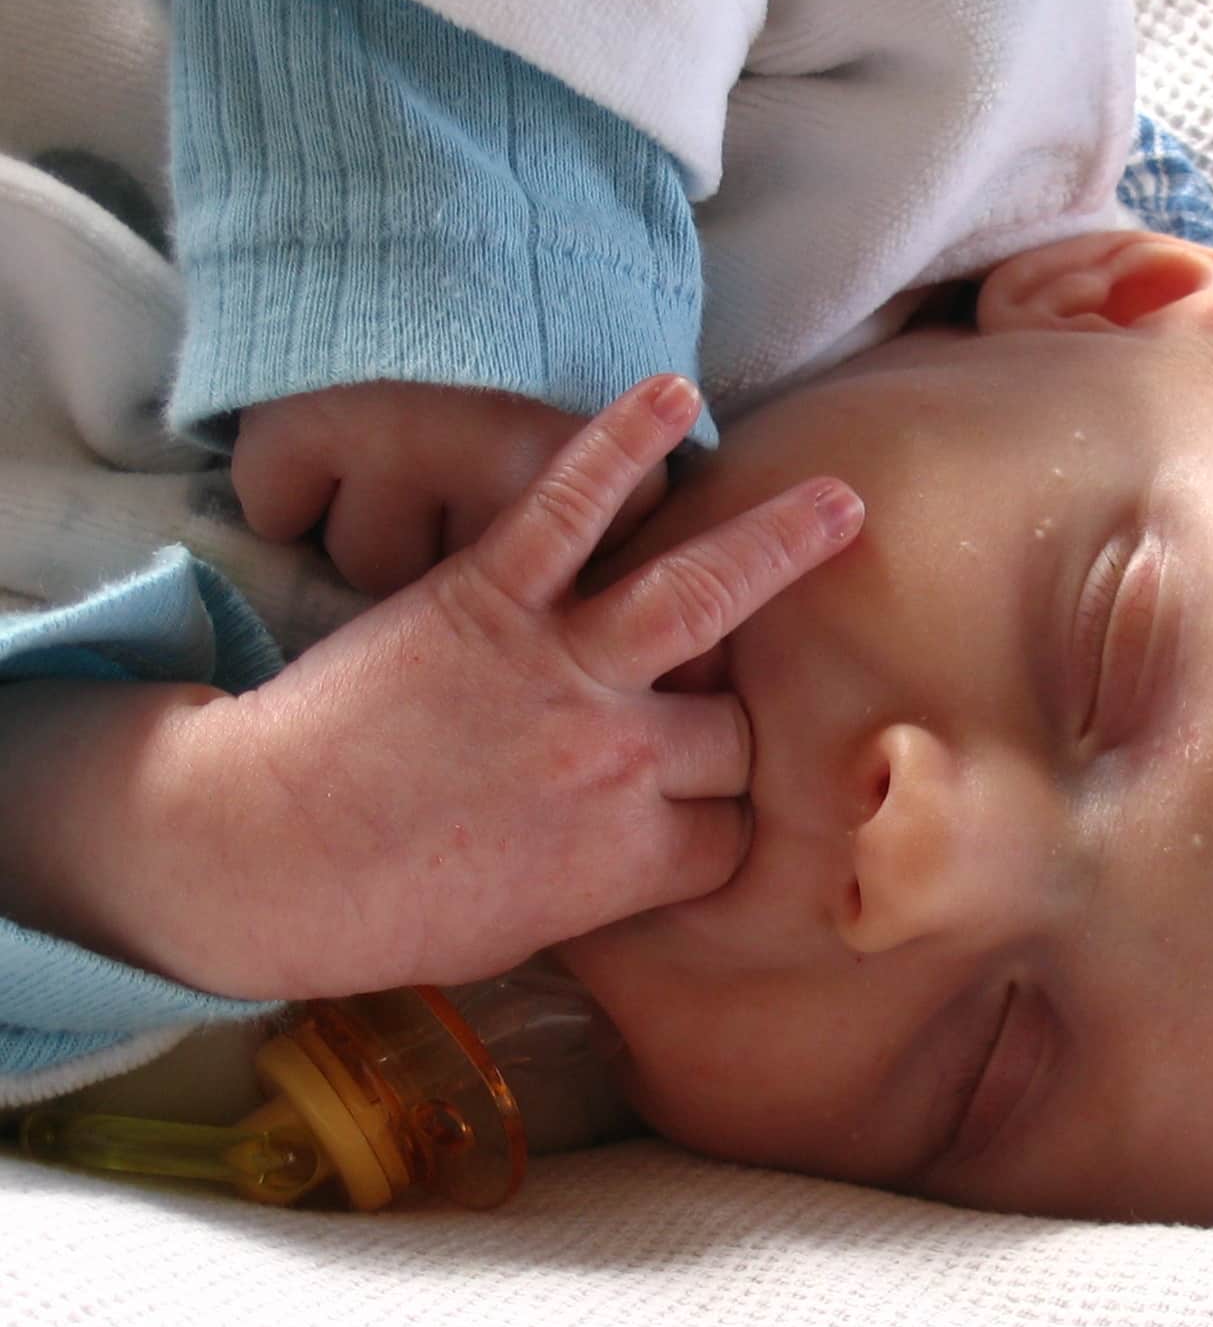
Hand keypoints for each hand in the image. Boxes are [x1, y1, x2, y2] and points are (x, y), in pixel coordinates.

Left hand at [148, 376, 861, 998]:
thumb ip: (611, 880)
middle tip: (725, 702)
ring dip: (779, 544)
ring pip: (702, 596)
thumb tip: (654, 849)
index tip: (719, 808)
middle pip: (738, 730)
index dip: (731, 818)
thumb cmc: (381, 913)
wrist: (258, 855)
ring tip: (840, 502)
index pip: (737, 829)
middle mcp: (621, 760)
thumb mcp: (526, 931)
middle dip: (738, 723)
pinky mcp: (491, 595)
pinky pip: (570, 509)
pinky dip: (619, 444)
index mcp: (633, 859)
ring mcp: (562, 670)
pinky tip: (674, 395)